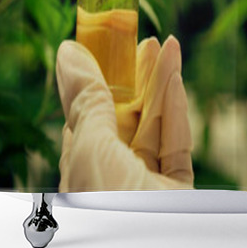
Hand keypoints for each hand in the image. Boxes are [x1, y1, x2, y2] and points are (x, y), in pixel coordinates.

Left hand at [56, 36, 192, 190]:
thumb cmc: (106, 204)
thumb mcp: (89, 145)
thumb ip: (86, 98)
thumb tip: (68, 51)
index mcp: (80, 176)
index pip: (85, 121)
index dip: (96, 84)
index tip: (105, 51)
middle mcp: (113, 181)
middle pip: (126, 120)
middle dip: (136, 78)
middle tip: (145, 42)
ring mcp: (147, 186)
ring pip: (155, 127)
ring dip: (160, 83)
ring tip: (168, 44)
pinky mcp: (178, 191)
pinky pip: (177, 144)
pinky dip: (177, 110)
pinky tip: (176, 78)